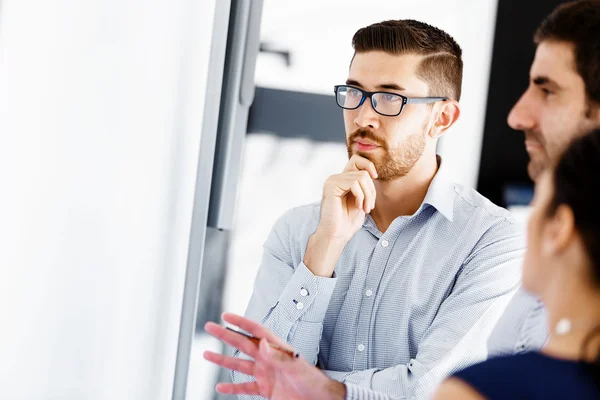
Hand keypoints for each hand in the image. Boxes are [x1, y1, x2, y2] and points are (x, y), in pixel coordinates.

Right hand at [204, 313, 345, 399]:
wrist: (319, 399)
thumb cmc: (312, 380)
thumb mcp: (295, 366)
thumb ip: (278, 356)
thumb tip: (262, 344)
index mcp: (276, 348)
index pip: (256, 331)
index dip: (241, 322)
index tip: (226, 315)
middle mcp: (268, 359)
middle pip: (242, 343)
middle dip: (226, 335)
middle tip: (210, 327)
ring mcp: (265, 373)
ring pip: (239, 365)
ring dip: (223, 360)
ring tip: (207, 355)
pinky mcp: (265, 389)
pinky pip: (245, 387)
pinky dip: (232, 387)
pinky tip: (221, 386)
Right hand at [316, 155, 377, 241]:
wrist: (337, 234)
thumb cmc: (348, 221)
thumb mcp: (362, 200)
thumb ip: (364, 185)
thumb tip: (372, 173)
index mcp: (343, 180)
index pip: (356, 160)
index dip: (368, 165)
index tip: (375, 177)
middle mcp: (336, 178)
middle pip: (363, 172)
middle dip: (371, 190)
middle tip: (370, 207)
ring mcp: (332, 180)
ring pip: (361, 177)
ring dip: (368, 195)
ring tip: (365, 208)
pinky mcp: (331, 185)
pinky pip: (354, 183)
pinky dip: (360, 196)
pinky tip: (357, 206)